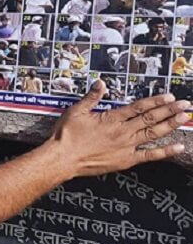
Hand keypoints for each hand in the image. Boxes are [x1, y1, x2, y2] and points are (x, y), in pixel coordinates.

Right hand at [45, 80, 188, 177]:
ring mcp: (126, 147)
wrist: (62, 158)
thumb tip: (101, 83)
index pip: (139, 107)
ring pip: (153, 134)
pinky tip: (177, 147)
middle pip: (151, 119)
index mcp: (111, 119)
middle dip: (170, 110)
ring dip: (170, 125)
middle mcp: (122, 132)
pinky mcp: (125, 160)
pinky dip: (165, 151)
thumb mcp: (76, 111)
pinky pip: (149, 155)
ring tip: (184, 118)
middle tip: (185, 105)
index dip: (156, 101)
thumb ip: (91, 97)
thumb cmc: (67, 135)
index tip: (169, 97)